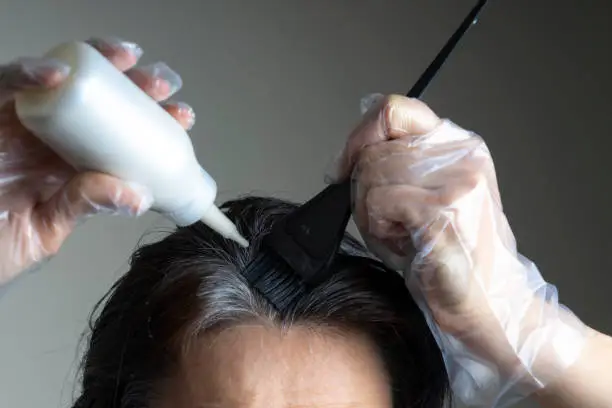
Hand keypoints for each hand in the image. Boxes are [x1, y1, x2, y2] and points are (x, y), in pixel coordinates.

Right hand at [0, 37, 195, 284]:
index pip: (117, 133)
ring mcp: (19, 125)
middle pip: (97, 99)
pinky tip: (58, 73)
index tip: (182, 117)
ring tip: (129, 62)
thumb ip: (85, 207)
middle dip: (135, 86)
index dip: (151, 120)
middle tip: (164, 85)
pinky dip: (28, 74)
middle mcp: (49, 138)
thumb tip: (138, 196)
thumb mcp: (47, 230)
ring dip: (97, 65)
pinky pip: (4, 87)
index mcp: (71, 164)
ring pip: (60, 80)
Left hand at [337, 94, 585, 404]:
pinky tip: (405, 242)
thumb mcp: (414, 197)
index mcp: (456, 144)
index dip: (361, 136)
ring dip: (371, 212)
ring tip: (403, 233)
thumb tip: (346, 155)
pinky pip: (380, 201)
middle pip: (375, 148)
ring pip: (372, 174)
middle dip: (363, 189)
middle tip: (389, 221)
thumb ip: (387, 166)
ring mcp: (457, 179)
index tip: (348, 165)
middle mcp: (462, 153)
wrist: (487, 303)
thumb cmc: (446, 256)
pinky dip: (379, 227)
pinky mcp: (446, 209)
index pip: (393, 109)